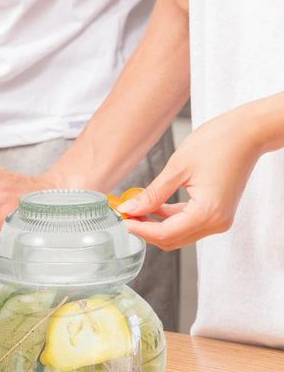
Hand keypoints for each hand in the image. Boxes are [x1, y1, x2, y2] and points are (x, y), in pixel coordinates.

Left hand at [118, 108, 263, 249]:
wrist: (248, 132)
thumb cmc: (218, 142)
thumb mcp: (177, 168)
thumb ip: (152, 194)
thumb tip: (129, 209)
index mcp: (208, 213)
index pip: (165, 234)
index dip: (140, 229)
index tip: (122, 220)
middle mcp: (216, 223)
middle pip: (171, 240)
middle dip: (146, 230)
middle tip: (126, 214)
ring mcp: (219, 220)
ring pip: (178, 235)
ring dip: (156, 226)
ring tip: (136, 209)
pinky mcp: (217, 214)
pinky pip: (187, 224)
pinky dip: (169, 219)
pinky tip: (153, 206)